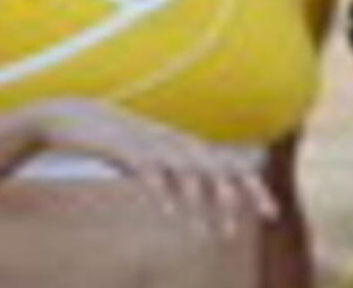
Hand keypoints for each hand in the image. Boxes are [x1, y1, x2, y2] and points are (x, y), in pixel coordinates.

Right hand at [19, 99, 278, 234]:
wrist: (80, 118)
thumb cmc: (122, 144)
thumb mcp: (154, 162)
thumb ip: (177, 178)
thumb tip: (195, 202)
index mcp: (187, 147)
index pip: (229, 166)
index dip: (253, 187)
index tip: (272, 213)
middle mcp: (178, 143)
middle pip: (218, 167)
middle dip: (239, 195)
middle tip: (252, 224)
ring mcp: (156, 145)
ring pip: (189, 173)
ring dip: (205, 203)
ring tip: (216, 233)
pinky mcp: (132, 151)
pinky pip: (154, 173)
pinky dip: (165, 192)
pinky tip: (173, 215)